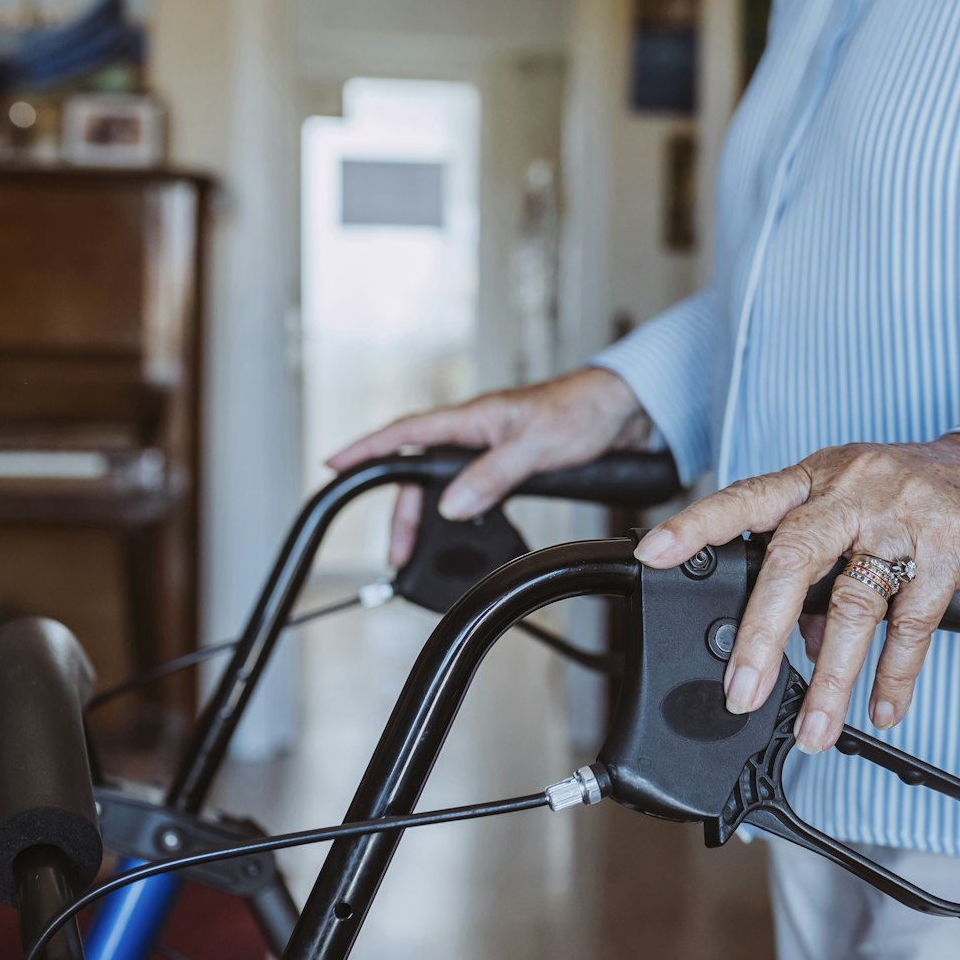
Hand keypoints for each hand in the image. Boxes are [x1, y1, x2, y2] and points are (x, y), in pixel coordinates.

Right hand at [326, 367, 651, 566]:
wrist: (624, 410)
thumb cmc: (582, 411)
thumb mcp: (536, 446)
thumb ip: (492, 475)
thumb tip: (452, 504)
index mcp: (474, 418)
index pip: (407, 433)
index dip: (368, 449)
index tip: (334, 464)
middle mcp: (476, 431)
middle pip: (421, 471)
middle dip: (403, 510)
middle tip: (396, 550)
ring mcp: (491, 448)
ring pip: (446, 484)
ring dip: (431, 515)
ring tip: (420, 550)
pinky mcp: (509, 463)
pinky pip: (473, 489)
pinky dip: (462, 512)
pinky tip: (461, 530)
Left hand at [634, 436, 959, 751]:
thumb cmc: (921, 491)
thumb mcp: (858, 510)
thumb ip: (820, 568)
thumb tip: (798, 642)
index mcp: (819, 477)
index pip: (746, 498)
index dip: (697, 524)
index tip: (652, 553)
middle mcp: (855, 490)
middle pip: (793, 560)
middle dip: (762, 634)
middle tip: (740, 691)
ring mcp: (903, 517)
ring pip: (855, 605)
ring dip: (832, 678)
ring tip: (814, 729)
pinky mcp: (951, 548)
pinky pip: (914, 623)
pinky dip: (895, 674)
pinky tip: (882, 708)